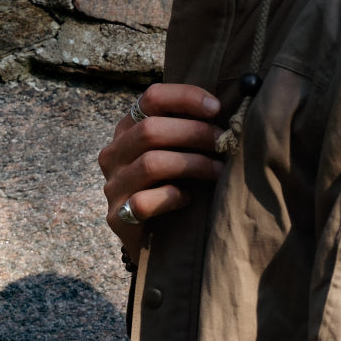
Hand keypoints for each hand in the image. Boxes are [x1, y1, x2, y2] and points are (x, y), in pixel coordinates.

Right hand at [99, 84, 224, 262]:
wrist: (155, 242)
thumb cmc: (175, 188)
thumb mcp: (179, 153)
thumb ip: (191, 130)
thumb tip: (228, 111)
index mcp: (128, 129)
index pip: (151, 98)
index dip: (185, 97)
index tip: (216, 108)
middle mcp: (114, 153)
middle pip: (151, 130)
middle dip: (194, 133)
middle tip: (224, 142)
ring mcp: (113, 185)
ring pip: (150, 163)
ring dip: (192, 163)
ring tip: (218, 170)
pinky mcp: (117, 216)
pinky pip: (144, 201)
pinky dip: (172, 197)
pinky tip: (188, 199)